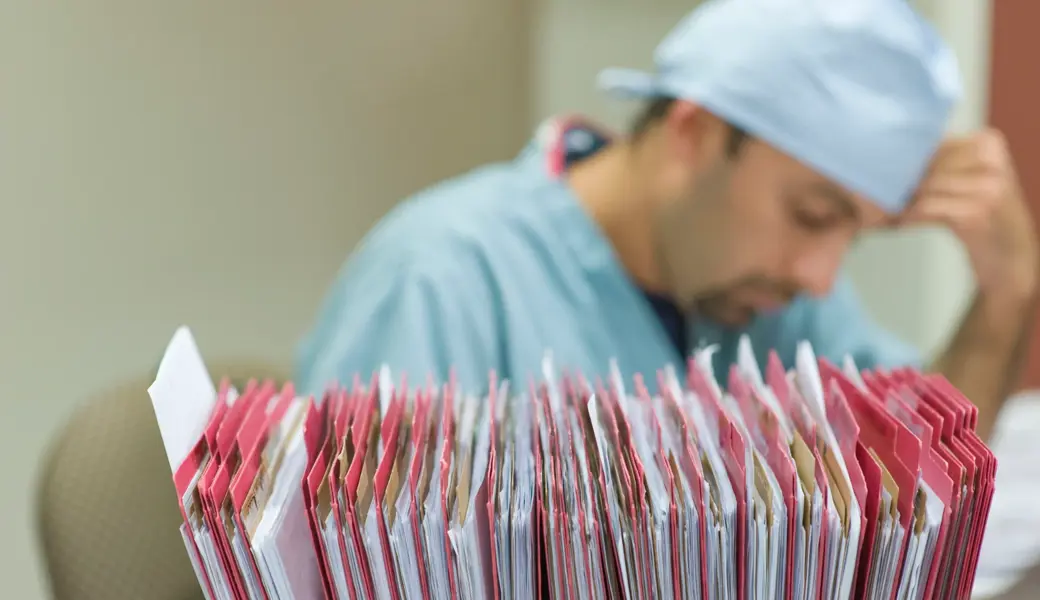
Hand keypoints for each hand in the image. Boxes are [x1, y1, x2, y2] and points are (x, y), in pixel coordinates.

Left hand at [901, 129, 1039, 304]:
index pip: (933, 143)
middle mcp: (992, 161)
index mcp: (988, 143)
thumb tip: (888, 155)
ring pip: (924, 185)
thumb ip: (940, 164)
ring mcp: (987, 187)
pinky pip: (926, 207)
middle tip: (885, 199)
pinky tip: (904, 224)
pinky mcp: (976, 212)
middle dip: (903, 183)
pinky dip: (910, 217)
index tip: (886, 176)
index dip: (907, 162)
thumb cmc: (981, 215)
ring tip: (894, 214)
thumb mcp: (968, 180)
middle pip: (927, 164)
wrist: (1010, 256)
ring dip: (903, 203)